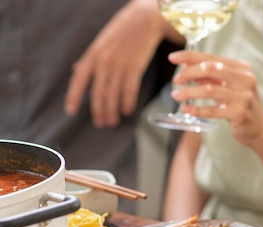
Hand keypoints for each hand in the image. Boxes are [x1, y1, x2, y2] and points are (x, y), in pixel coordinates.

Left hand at [64, 0, 171, 126]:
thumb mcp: (101, 43)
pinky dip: (128, 102)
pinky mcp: (135, 66)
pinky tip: (127, 111)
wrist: (144, 19)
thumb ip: (89, 58)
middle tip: (101, 123)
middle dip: (99, 110)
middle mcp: (104, 61)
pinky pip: (130, 89)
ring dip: (113, 110)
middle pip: (98, 91)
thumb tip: (77, 70)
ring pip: (113, 93)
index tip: (71, 110)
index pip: (79, 79)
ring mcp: (120, 64)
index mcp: (93, 54)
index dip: (74, 96)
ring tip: (113, 121)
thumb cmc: (123, 31)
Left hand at [168, 51, 262, 148]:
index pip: (212, 58)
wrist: (260, 128)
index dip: (190, 56)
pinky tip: (186, 109)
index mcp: (242, 68)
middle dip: (189, 73)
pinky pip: (213, 110)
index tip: (173, 58)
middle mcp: (245, 79)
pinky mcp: (239, 113)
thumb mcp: (228, 87)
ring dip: (189, 92)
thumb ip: (210, 77)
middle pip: (210, 69)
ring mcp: (244, 97)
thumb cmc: (241, 105)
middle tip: (176, 80)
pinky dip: (197, 109)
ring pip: (209, 90)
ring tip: (176, 95)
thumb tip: (186, 68)